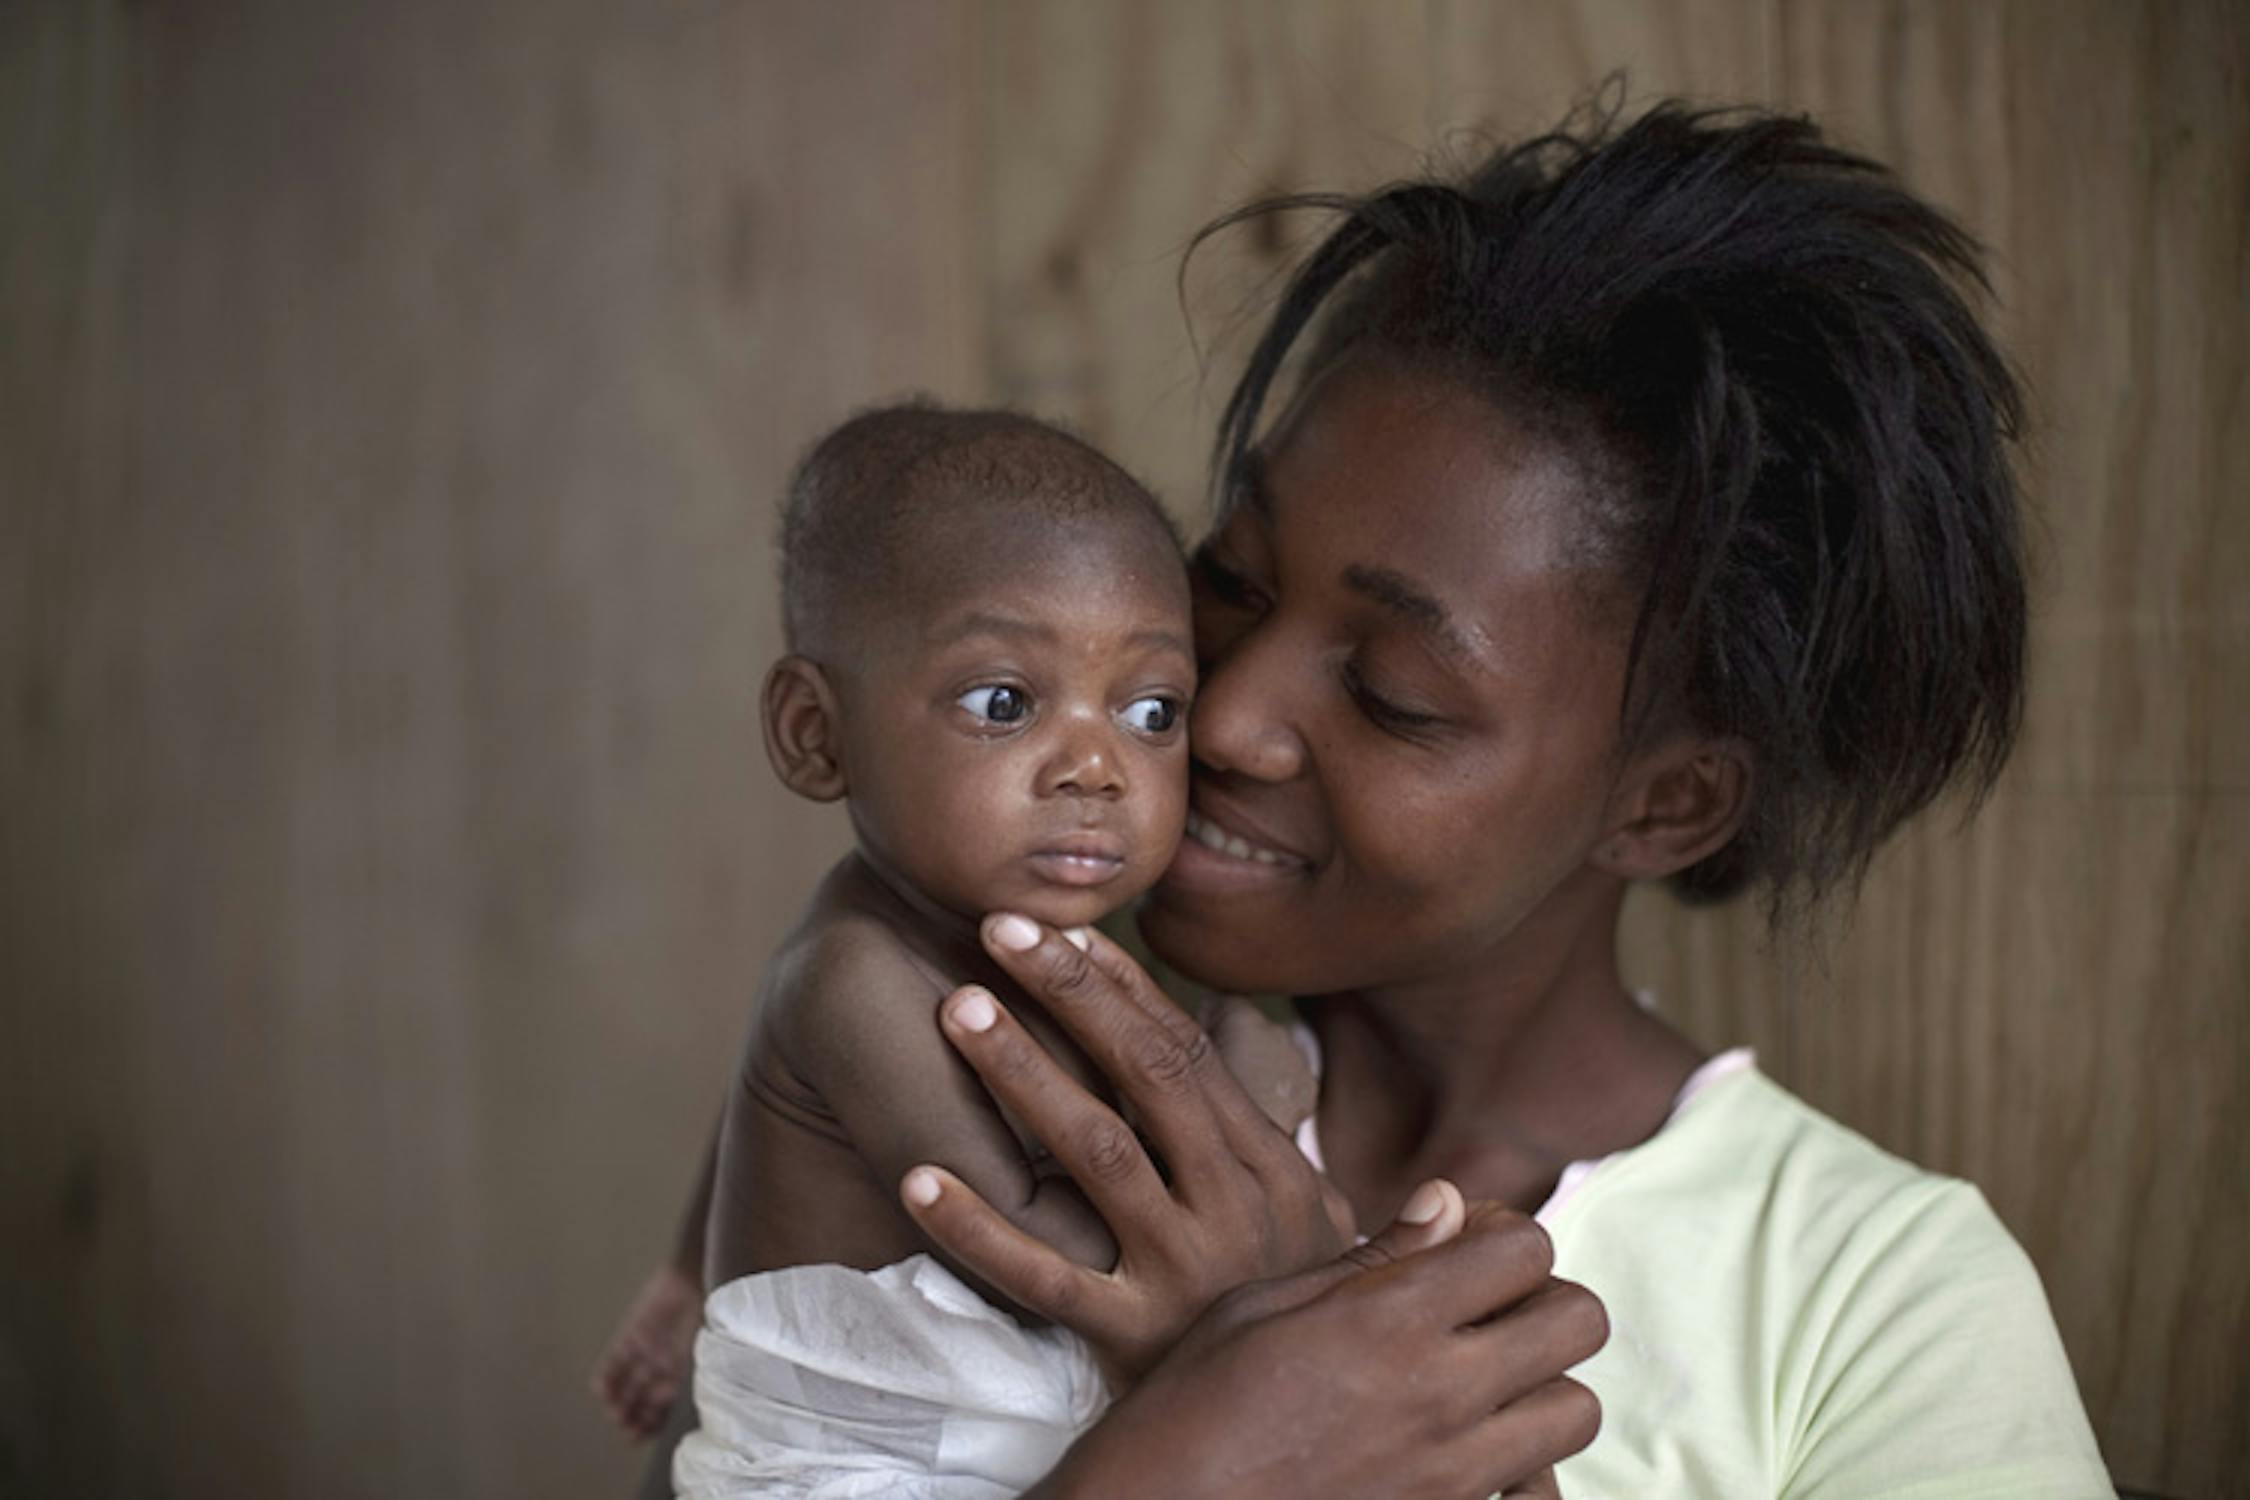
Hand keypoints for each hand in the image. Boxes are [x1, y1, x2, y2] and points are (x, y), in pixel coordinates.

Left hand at [589, 1262, 700, 1440]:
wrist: (694, 1276)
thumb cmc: (707, 1313)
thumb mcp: (703, 1349)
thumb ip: (688, 1375)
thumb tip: (672, 1406)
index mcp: (684, 1372)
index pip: (664, 1407)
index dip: (652, 1424)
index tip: (640, 1438)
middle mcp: (663, 1366)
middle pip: (642, 1401)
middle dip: (633, 1419)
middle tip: (627, 1431)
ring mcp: (645, 1352)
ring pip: (625, 1386)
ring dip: (618, 1403)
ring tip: (614, 1414)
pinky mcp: (630, 1337)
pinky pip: (613, 1362)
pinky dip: (606, 1378)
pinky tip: (601, 1391)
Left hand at [899, 913, 1355, 1385]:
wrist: (1316, 1440)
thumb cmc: (1299, 1315)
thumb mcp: (1317, 1226)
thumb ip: (1276, 1136)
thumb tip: (1265, 1027)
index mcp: (1270, 1168)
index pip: (1188, 1054)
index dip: (1122, 987)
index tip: (1062, 930)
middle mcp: (1232, 1206)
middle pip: (1145, 1076)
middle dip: (1070, 992)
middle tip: (997, 927)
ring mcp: (1182, 1272)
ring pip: (1096, 1154)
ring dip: (1025, 1075)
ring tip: (959, 1008)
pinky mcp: (1132, 1339)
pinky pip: (1044, 1277)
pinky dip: (979, 1229)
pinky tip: (917, 1180)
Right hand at [1041, 1201, 1603, 1499]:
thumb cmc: (1190, 1406)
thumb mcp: (1263, 1307)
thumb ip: (1370, 1259)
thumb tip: (1448, 1203)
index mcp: (1391, 1317)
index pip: (1527, 1247)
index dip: (1502, 1233)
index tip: (1464, 1245)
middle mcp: (1441, 1392)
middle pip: (1580, 1319)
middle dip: (1544, 1299)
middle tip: (1488, 1307)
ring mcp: (1454, 1471)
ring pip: (1578, 1410)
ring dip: (1544, 1385)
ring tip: (1484, 1381)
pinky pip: (1537, 1491)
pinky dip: (1525, 1469)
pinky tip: (1470, 1452)